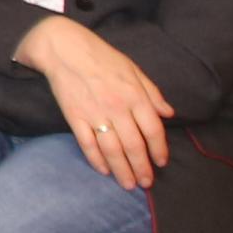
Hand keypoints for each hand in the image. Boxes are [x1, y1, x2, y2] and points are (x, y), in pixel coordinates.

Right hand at [18, 15, 172, 185]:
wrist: (64, 48)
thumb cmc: (101, 56)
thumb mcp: (133, 69)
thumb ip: (152, 92)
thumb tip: (168, 113)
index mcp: (134, 95)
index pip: (153, 129)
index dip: (159, 149)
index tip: (161, 162)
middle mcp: (117, 107)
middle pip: (134, 145)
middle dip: (142, 167)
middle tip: (146, 183)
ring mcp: (95, 114)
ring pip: (112, 150)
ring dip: (122, 170)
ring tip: (128, 184)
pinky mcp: (75, 116)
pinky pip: (87, 144)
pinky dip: (96, 160)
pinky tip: (104, 171)